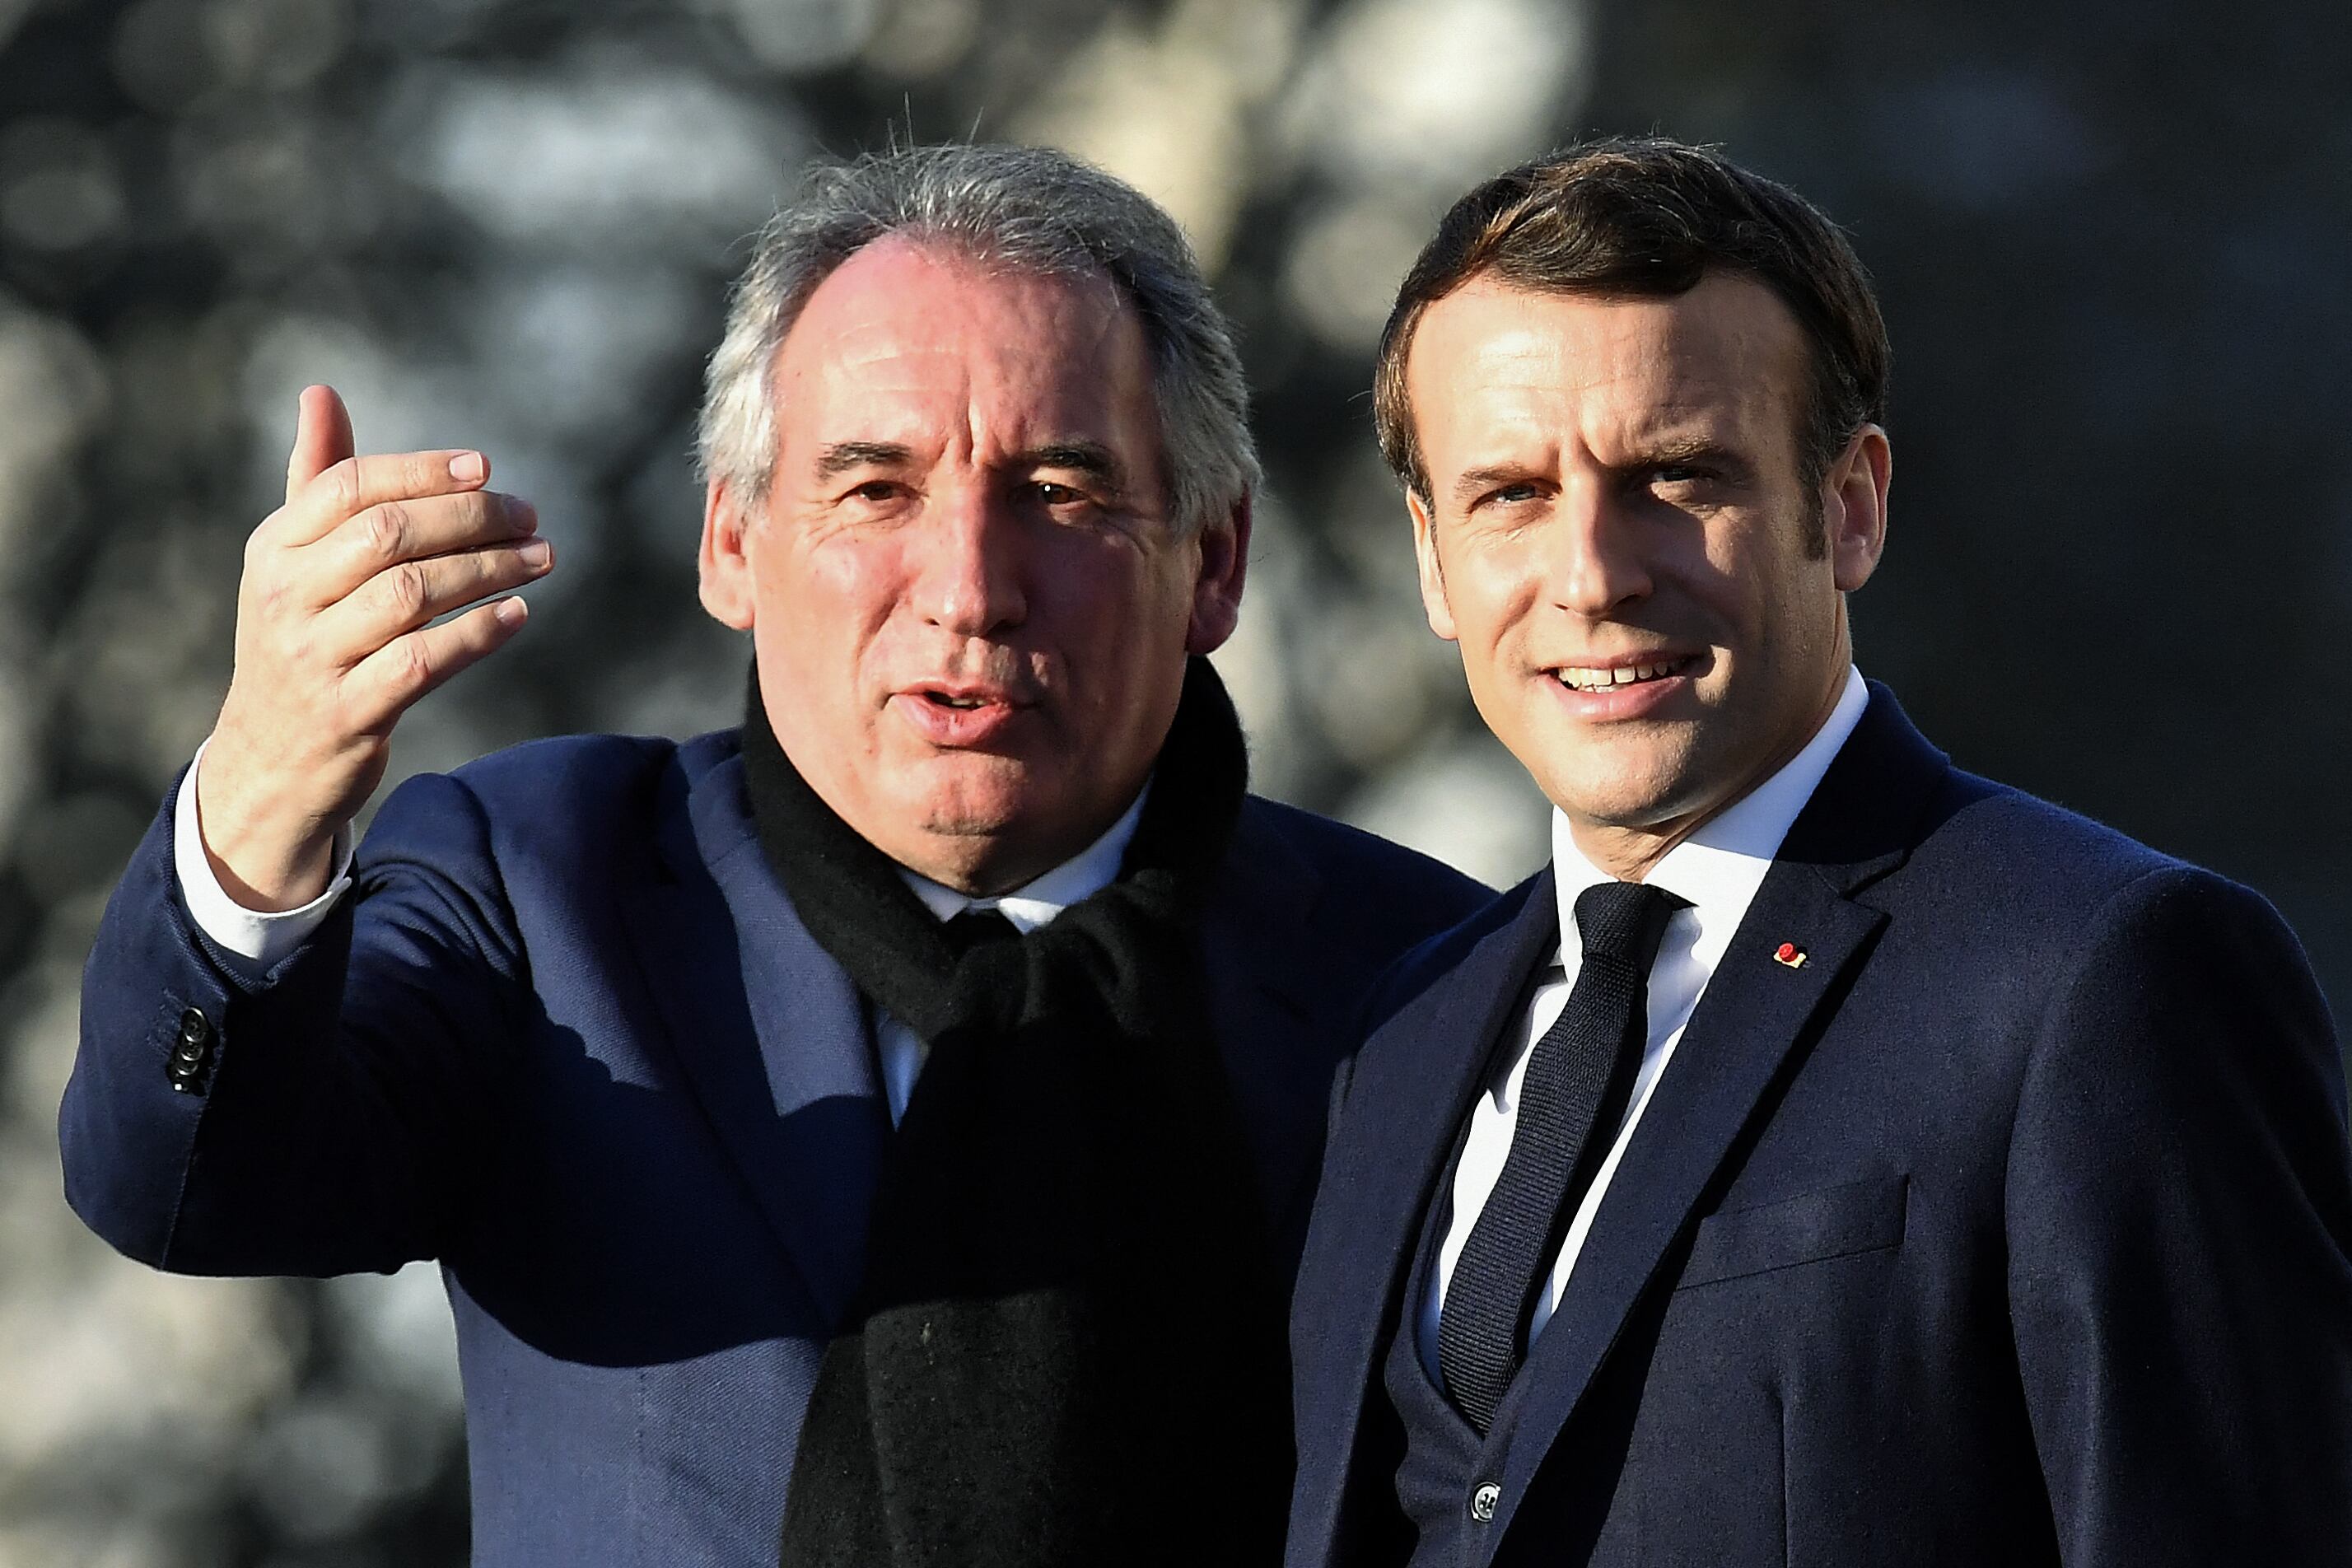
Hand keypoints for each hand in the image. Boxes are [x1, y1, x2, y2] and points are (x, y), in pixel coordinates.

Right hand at [195, 385, 553, 909]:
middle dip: (471, 518)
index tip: (486, 469)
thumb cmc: (302, 640)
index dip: (423, 471)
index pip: (350, 487)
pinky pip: (425, 661)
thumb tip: (322, 392)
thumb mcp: (294, 563)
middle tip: (531, 516)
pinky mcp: (350, 712)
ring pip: (413, 594)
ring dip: (490, 570)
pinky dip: (478, 634)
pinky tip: (518, 614)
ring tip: (543, 557)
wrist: (270, 759)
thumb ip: (316, 481)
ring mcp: (314, 657)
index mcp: (274, 548)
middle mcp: (287, 596)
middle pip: (389, 534)